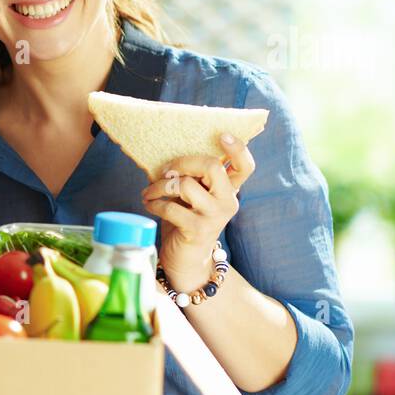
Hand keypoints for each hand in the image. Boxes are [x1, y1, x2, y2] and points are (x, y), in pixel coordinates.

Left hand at [140, 133, 254, 293]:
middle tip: (164, 171)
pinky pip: (171, 208)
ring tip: (149, 192)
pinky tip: (149, 204)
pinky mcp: (197, 230)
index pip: (245, 166)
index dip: (238, 148)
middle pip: (212, 167)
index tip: (221, 135)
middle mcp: (228, 201)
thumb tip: (166, 153)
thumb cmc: (186, 220)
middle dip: (183, 162)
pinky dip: (154, 204)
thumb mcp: (192, 196)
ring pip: (186, 185)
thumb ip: (191, 177)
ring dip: (160, 186)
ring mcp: (214, 216)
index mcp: (229, 189)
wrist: (186, 259)